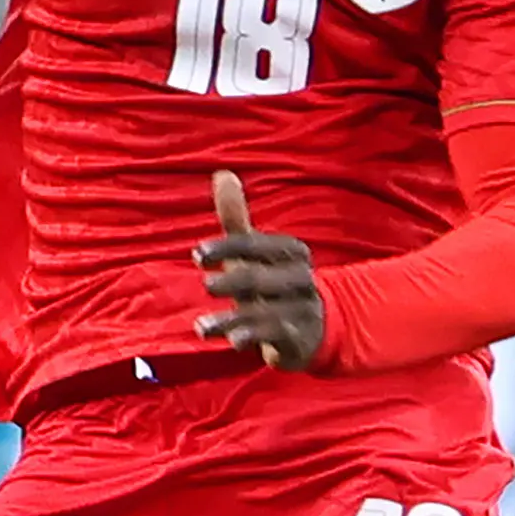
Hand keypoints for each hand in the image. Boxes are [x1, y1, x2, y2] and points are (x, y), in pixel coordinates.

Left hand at [193, 171, 324, 369]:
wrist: (316, 328)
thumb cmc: (275, 283)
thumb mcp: (256, 252)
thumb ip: (237, 219)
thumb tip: (222, 173)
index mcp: (291, 251)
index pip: (256, 245)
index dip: (227, 248)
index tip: (198, 255)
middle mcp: (300, 277)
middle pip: (262, 277)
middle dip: (234, 280)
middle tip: (205, 284)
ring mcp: (301, 309)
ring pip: (264, 312)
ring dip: (231, 319)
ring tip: (202, 327)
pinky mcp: (299, 338)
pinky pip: (275, 336)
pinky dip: (252, 338)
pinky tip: (231, 342)